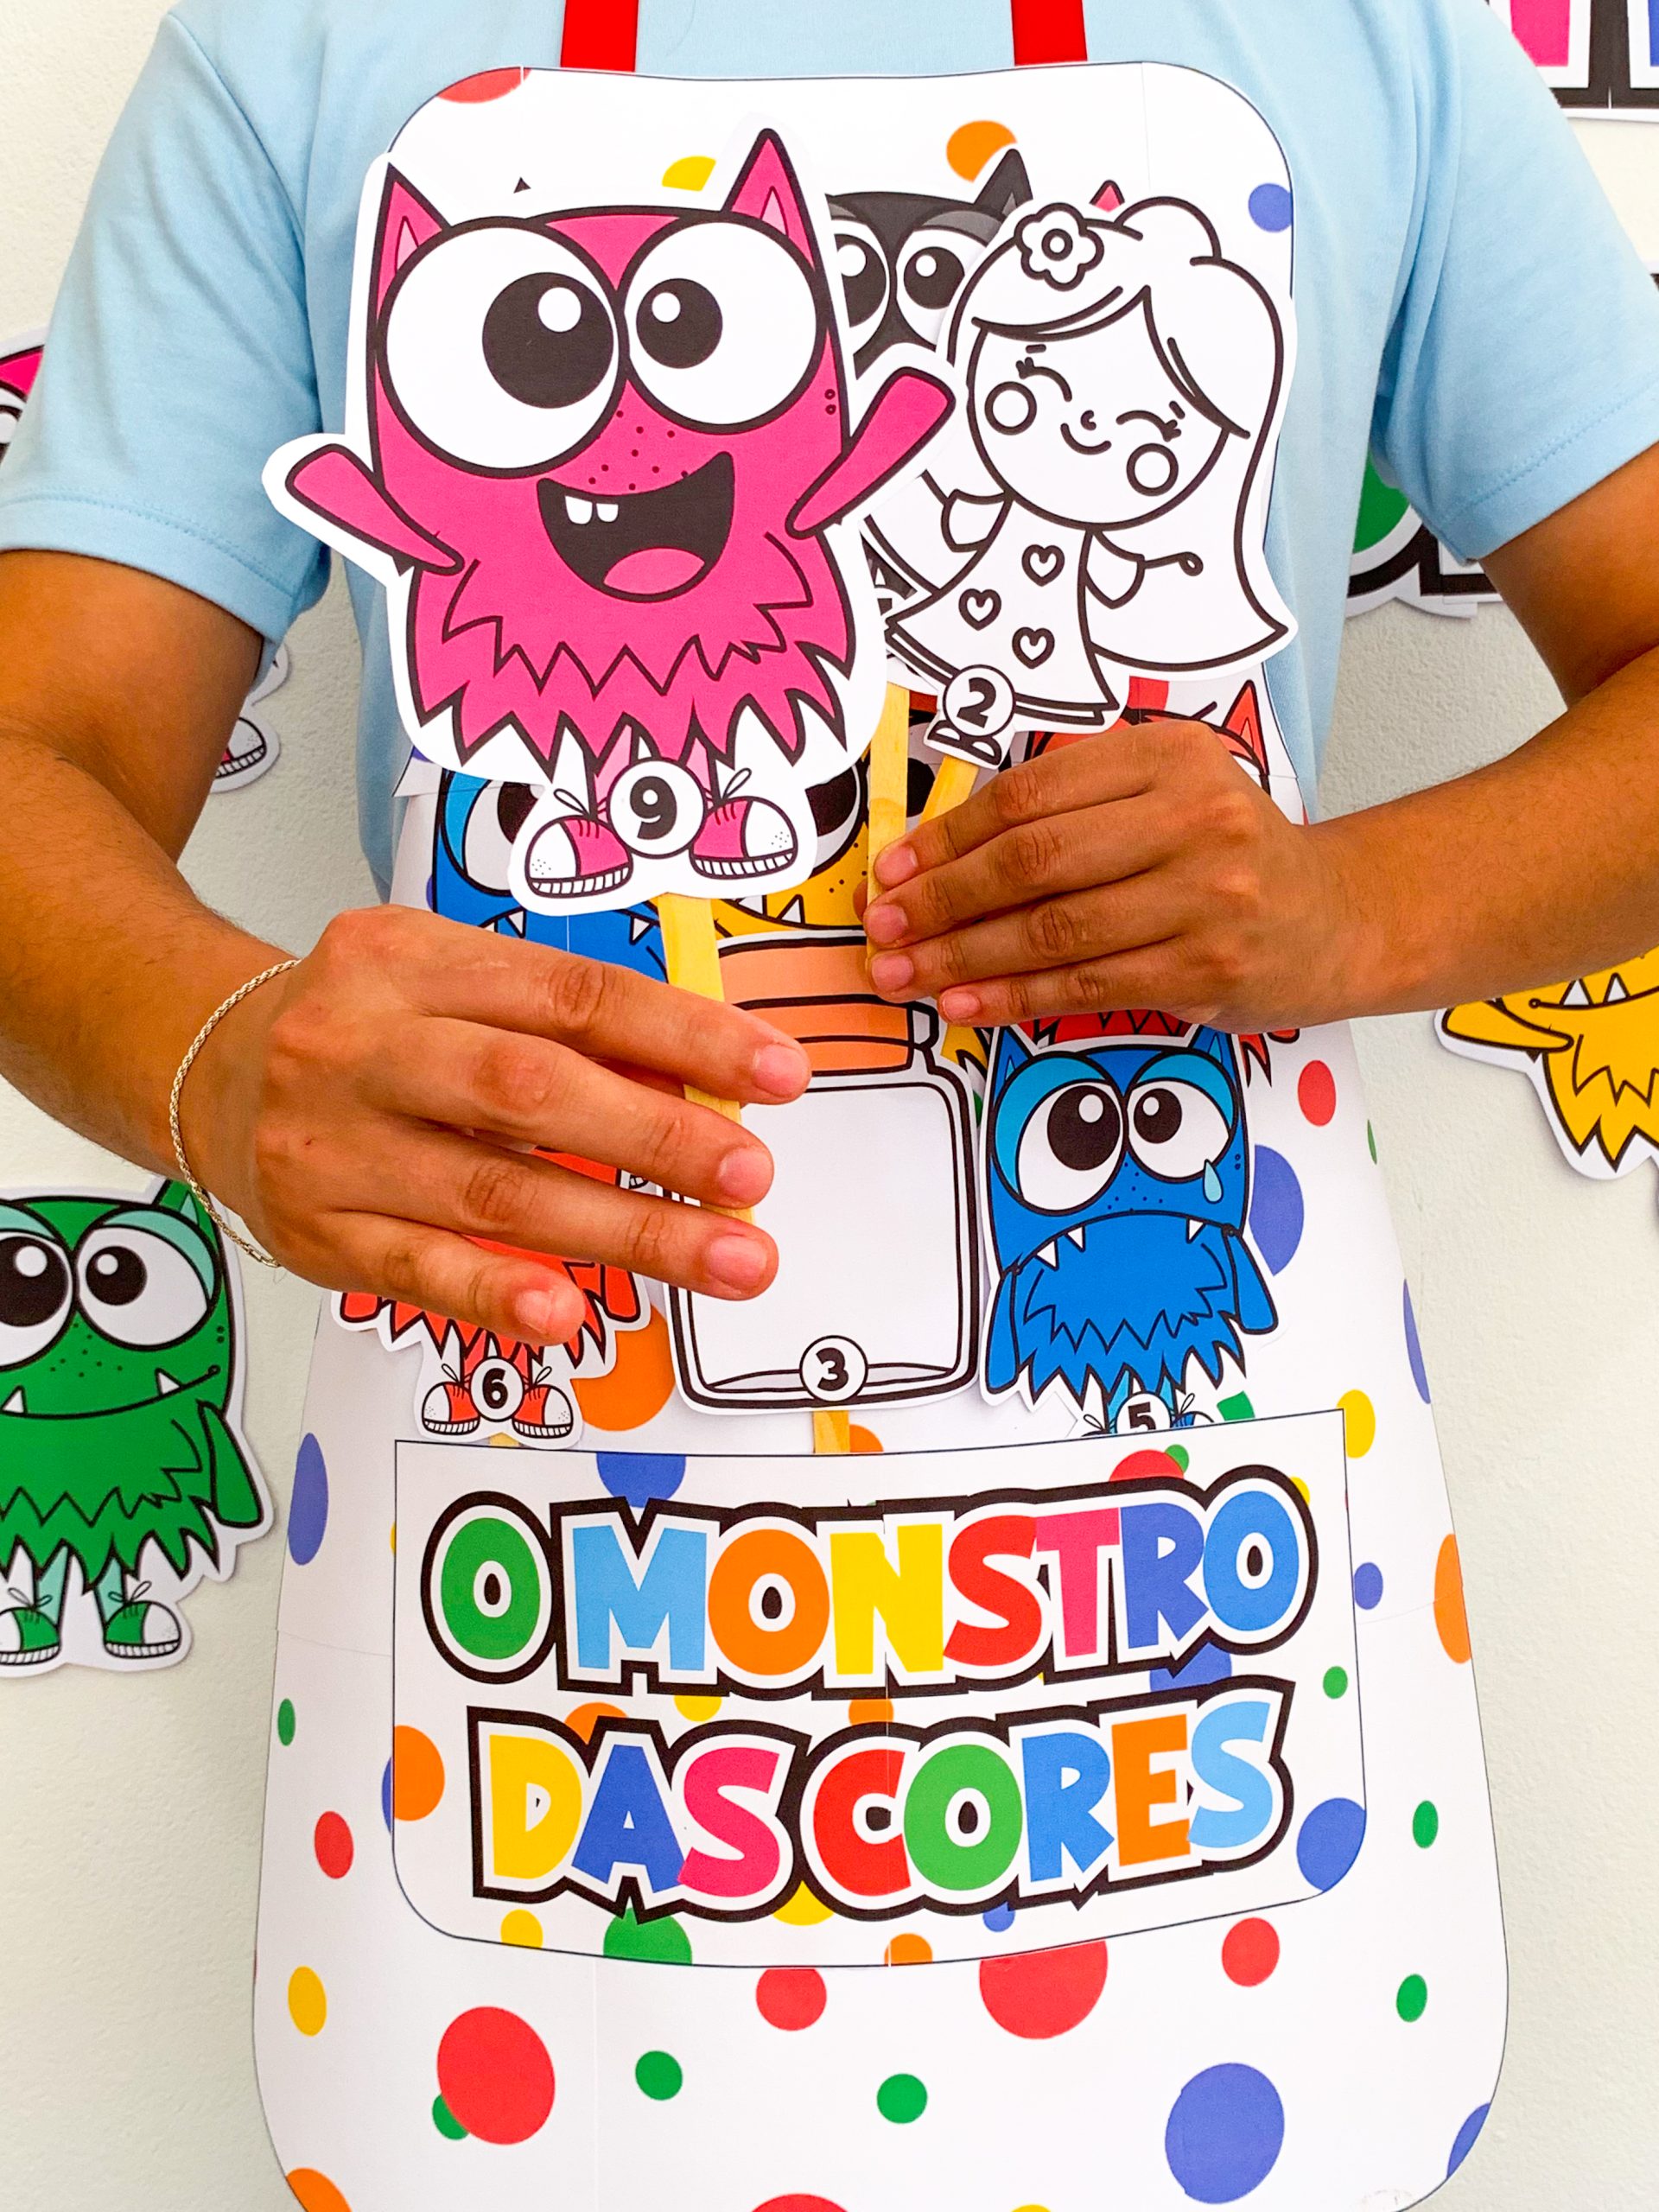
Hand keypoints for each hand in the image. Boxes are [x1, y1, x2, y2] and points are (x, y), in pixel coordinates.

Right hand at [183, 905, 810, 1342]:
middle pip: (531, 1092)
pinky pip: (420, 1271)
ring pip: (495, 1193)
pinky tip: (571, 1314)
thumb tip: (705, 1081)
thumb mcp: (453, 982)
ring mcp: (332, 1145)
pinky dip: (501, 1295)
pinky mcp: (318, 1234)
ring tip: (725, 1259)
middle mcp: (362, 1045)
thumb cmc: (371, 1027)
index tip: (776, 1074)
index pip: (573, 995)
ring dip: (624, 1231)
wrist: (208, 1069)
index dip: (685, 1035)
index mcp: (409, 959)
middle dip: (658, 1137)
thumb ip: (564, 1027)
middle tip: (753, 1179)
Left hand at [863, 723, 1363, 1030]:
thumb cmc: (1224, 854)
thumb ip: (1074, 804)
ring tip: (905, 975)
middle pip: (1035, 861)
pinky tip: (965, 1003)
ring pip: (1055, 930)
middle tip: (883, 929)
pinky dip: (1015, 997)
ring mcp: (1206, 896)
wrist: (1333, 917)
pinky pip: (1087, 985)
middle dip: (943, 900)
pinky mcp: (1208, 968)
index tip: (894, 868)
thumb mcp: (1164, 793)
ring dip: (965, 956)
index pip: (1031, 794)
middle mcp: (1194, 817)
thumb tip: (942, 852)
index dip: (949, 834)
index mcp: (1168, 757)